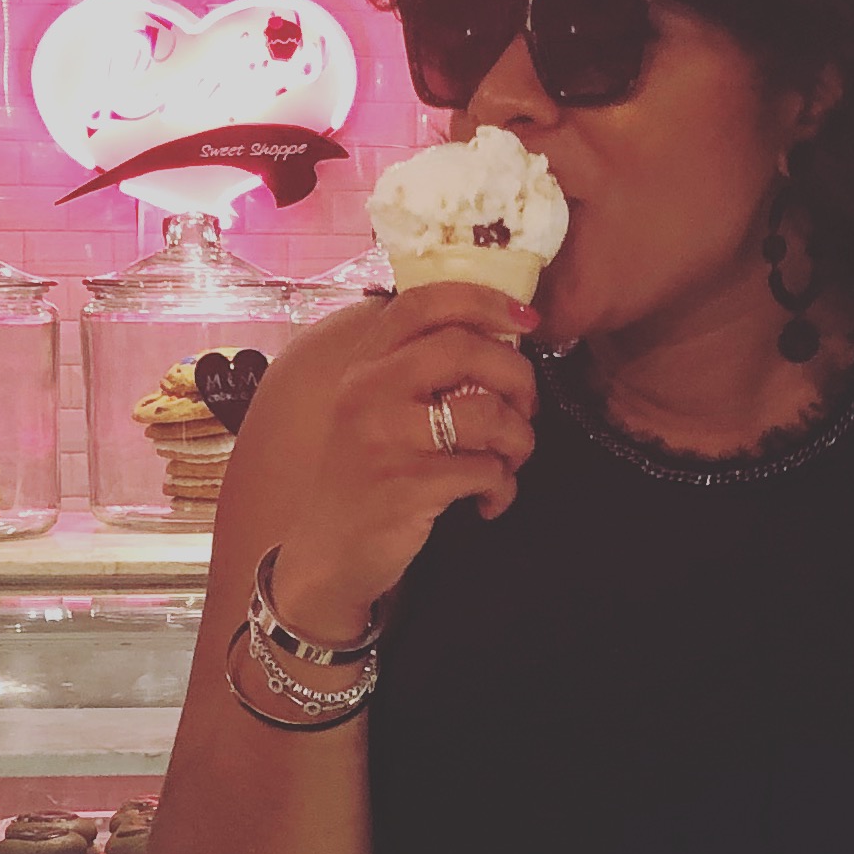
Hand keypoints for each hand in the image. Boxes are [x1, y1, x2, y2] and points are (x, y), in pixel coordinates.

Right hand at [269, 282, 539, 639]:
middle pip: (465, 349)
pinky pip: (485, 472)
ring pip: (486, 413)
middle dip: (518, 376)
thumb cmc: (364, 478)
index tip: (525, 320)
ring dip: (519, 439)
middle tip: (527, 407)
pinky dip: (503, 489)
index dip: (486, 300)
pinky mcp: (408, 487)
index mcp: (365, 363)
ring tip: (511, 461)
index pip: (425, 301)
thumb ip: (416, 372)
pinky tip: (489, 502)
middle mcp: (369, 391)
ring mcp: (386, 439)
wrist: (325, 553)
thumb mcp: (373, 410)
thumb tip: (496, 341)